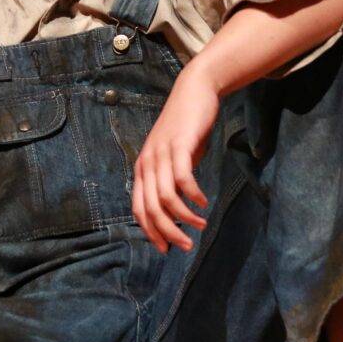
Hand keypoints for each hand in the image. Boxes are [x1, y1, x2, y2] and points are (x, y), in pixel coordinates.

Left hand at [131, 63, 218, 253]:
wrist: (194, 92)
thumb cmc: (186, 128)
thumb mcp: (173, 158)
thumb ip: (171, 181)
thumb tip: (177, 209)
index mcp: (142, 169)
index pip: (138, 209)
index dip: (151, 232)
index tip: (166, 249)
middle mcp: (147, 163)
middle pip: (151, 208)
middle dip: (168, 232)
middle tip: (186, 246)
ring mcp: (161, 153)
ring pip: (165, 197)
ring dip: (184, 217)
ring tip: (200, 225)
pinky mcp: (179, 145)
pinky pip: (182, 178)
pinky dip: (193, 195)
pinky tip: (204, 202)